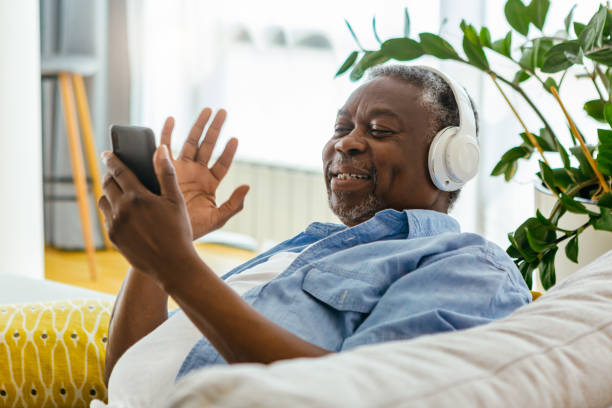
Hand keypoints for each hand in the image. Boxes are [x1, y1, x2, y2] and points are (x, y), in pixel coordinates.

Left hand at [98, 146, 197, 283]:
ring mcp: (115, 225)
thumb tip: (160, 149)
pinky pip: (107, 218)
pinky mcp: (113, 238)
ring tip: (118, 192)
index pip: (118, 171)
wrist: (172, 265)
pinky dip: (112, 211)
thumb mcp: (176, 200)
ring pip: (103, 201)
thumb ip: (166, 173)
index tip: (106, 153)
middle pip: (107, 184)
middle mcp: (122, 209)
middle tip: (114, 172)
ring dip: (108, 193)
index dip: (111, 159)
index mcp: (138, 196)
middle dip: (109, 175)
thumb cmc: (178, 231)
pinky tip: (123, 212)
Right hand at [160, 108, 249, 239]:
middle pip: (207, 146)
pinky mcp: (163, 169)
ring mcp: (180, 169)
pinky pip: (164, 147)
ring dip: (198, 126)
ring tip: (207, 110)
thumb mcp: (217, 218)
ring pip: (190, 142)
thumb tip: (247, 186)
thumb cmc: (193, 229)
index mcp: (210, 183)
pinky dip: (166, 133)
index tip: (235, 138)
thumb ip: (234, 204)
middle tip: (222, 111)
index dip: (229, 151)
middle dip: (214, 129)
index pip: (222, 162)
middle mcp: (196, 172)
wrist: (167, 234)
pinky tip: (172, 119)